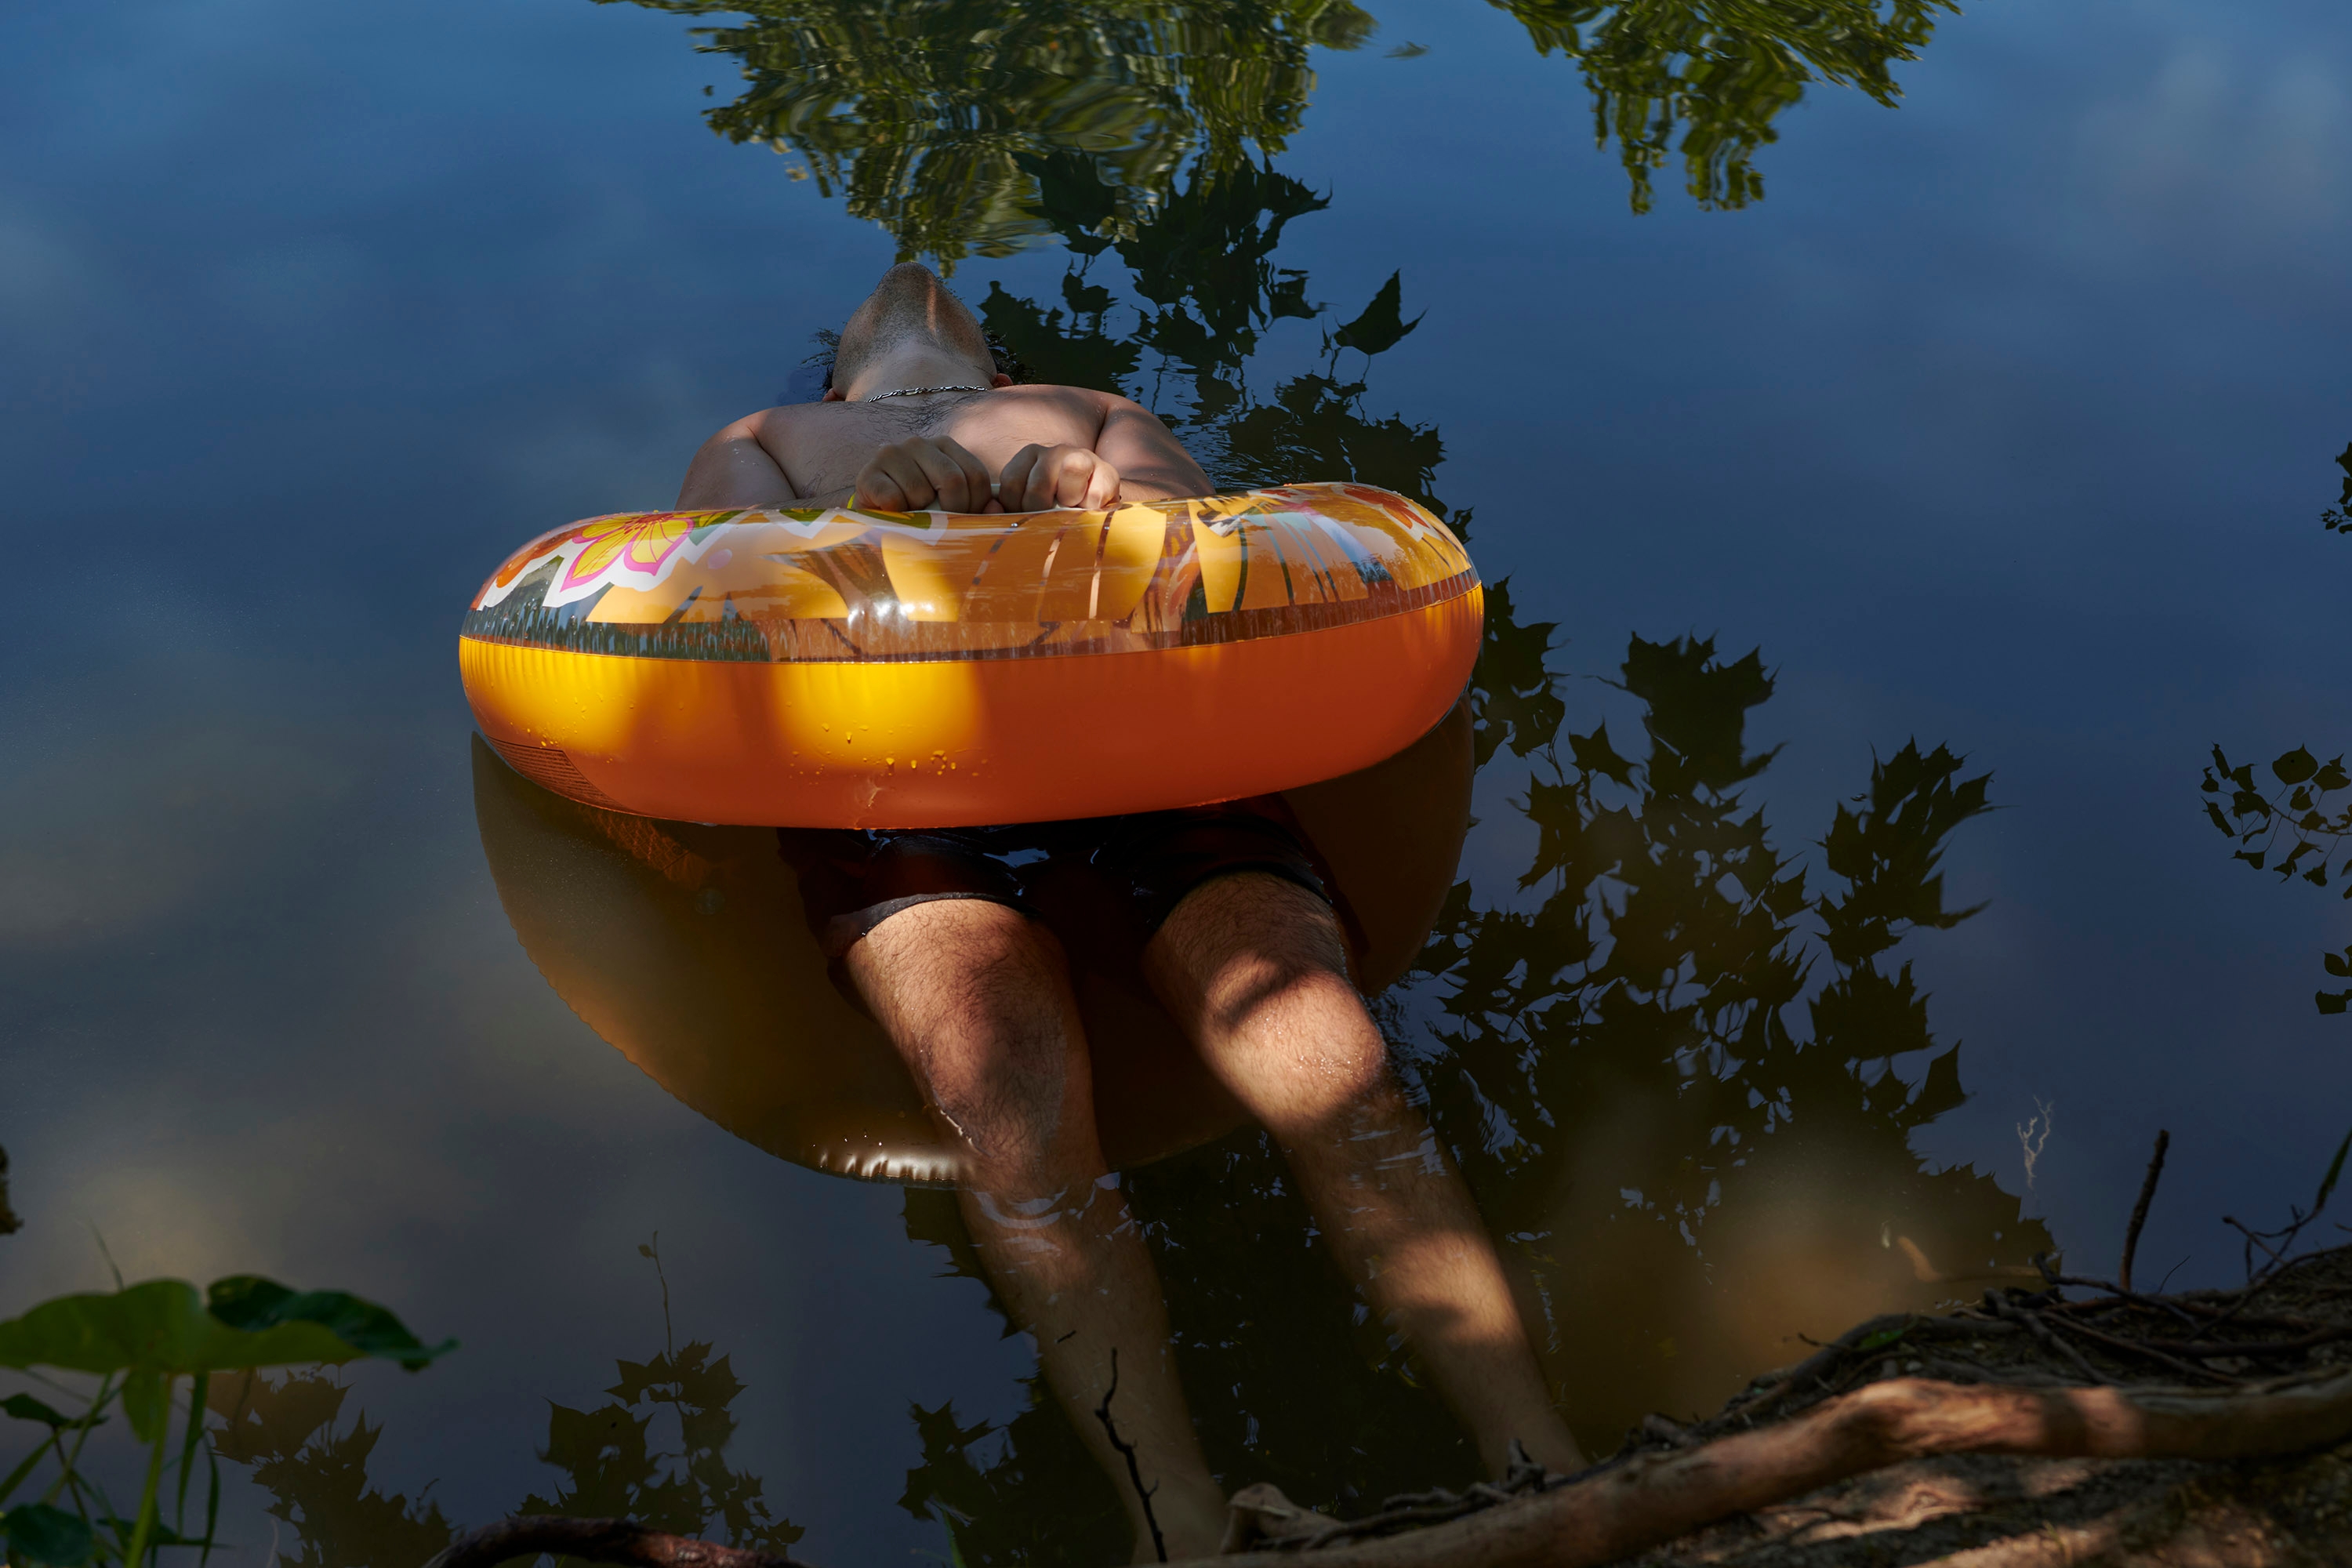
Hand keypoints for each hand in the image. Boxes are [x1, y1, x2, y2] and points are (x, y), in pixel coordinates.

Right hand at [853, 437, 993, 512]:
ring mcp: (891, 454)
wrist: (874, 514)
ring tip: (912, 514)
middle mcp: (918, 443)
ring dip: (919, 513)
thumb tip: (996, 508)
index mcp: (945, 445)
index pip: (976, 474)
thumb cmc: (919, 509)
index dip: (976, 504)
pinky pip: (894, 499)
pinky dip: (897, 515)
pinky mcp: (868, 474)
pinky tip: (892, 513)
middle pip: (953, 480)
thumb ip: (977, 504)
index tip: (964, 518)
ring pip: (921, 492)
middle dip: (951, 510)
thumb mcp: (950, 502)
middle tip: (940, 524)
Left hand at [996, 444, 1121, 511]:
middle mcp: (1054, 451)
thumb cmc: (1054, 509)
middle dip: (1043, 509)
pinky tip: (1090, 509)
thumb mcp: (1026, 505)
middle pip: (1039, 483)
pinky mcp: (1107, 472)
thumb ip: (1007, 508)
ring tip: (1071, 509)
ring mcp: (1082, 457)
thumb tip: (992, 512)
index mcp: (1029, 457)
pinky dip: (1092, 508)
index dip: (1016, 507)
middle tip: (1050, 516)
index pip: (1011, 482)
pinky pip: (1097, 492)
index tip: (1027, 515)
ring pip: (1072, 468)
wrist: (1094, 508)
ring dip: (1069, 500)